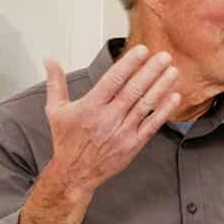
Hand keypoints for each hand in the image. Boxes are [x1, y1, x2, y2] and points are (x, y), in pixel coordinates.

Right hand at [40, 45, 181, 195]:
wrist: (75, 172)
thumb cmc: (67, 141)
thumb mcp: (55, 110)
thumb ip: (55, 83)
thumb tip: (50, 61)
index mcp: (91, 106)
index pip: (113, 80)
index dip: (129, 64)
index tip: (142, 51)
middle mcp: (108, 118)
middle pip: (134, 90)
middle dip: (151, 71)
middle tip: (164, 56)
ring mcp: (123, 132)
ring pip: (145, 105)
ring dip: (160, 87)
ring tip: (173, 71)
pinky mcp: (133, 144)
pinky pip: (152, 125)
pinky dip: (164, 111)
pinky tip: (174, 98)